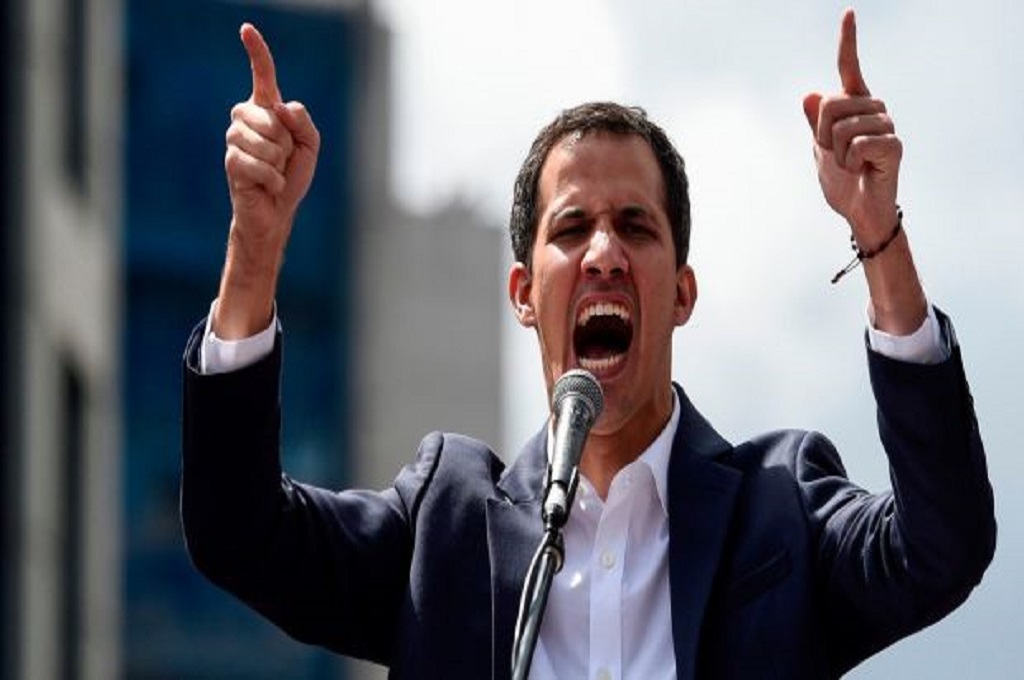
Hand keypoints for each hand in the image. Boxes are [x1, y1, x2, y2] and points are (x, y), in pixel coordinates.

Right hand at [215, 23, 320, 338]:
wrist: (277, 213)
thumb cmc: (292, 177)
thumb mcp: (309, 147)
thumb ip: (303, 122)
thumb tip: (281, 106)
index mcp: (268, 112)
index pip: (262, 76)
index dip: (256, 54)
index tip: (247, 29)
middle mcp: (246, 121)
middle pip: (266, 112)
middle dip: (284, 139)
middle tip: (284, 159)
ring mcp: (235, 141)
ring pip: (262, 138)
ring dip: (278, 160)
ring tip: (276, 173)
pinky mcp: (231, 163)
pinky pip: (256, 162)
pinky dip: (271, 177)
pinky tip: (269, 185)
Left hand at [802, 9, 900, 247]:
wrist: (858, 211)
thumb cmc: (842, 180)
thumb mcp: (820, 150)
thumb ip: (816, 124)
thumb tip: (810, 94)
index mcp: (854, 106)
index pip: (850, 68)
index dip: (848, 41)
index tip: (848, 12)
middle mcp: (874, 109)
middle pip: (831, 104)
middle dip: (821, 135)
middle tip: (835, 154)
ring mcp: (886, 125)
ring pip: (842, 126)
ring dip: (835, 153)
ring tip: (851, 164)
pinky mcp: (893, 145)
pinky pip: (857, 143)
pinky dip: (849, 162)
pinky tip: (862, 169)